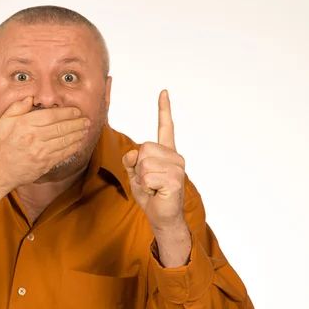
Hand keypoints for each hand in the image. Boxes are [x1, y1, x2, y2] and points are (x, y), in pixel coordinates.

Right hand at [0, 96, 88, 188]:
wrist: (0, 171)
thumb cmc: (2, 145)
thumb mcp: (3, 122)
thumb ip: (16, 108)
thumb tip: (30, 99)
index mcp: (25, 125)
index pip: (51, 115)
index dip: (67, 112)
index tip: (76, 111)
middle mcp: (34, 138)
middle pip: (61, 127)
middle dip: (77, 123)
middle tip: (86, 119)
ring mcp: (41, 152)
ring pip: (65, 140)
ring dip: (78, 134)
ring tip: (85, 129)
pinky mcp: (45, 164)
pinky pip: (63, 154)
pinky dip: (73, 147)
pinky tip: (79, 142)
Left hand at [122, 90, 186, 232]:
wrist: (162, 216)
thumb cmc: (150, 195)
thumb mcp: (135, 175)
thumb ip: (131, 161)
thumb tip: (133, 154)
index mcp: (166, 152)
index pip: (165, 127)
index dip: (163, 110)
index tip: (163, 92)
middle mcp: (175, 156)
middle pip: (143, 148)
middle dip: (138, 167)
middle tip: (148, 182)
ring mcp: (177, 168)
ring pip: (144, 164)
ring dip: (142, 180)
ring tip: (152, 188)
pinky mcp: (175, 180)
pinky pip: (147, 178)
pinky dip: (146, 188)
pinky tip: (156, 193)